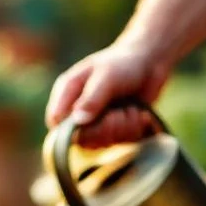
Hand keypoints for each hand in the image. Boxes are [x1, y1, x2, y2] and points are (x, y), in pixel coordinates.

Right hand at [45, 42, 172, 148]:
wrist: (149, 63)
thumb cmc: (122, 63)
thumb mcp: (107, 77)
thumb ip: (92, 98)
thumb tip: (78, 121)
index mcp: (67, 93)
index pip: (56, 122)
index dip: (73, 129)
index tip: (96, 120)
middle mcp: (78, 110)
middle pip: (81, 138)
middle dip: (106, 128)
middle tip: (119, 113)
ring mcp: (96, 122)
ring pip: (102, 142)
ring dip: (123, 128)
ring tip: (131, 109)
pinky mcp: (113, 129)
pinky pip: (120, 141)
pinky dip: (133, 129)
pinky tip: (138, 113)